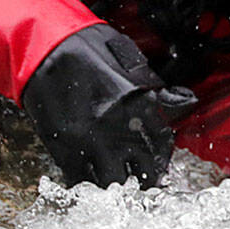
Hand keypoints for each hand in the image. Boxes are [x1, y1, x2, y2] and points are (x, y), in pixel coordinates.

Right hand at [20, 24, 197, 186]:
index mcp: (142, 103)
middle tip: (139, 173)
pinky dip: (86, 181)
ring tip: (114, 174)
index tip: (159, 159)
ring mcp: (92, 142)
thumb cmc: (87, 45)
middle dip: (145, 175)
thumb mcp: (131, 58)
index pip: (163, 143)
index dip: (163, 155)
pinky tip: (88, 172)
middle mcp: (120, 128)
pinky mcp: (64, 150)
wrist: (45, 46)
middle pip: (144, 171)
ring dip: (117, 181)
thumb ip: (157, 86)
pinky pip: (81, 182)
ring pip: (114, 183)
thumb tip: (184, 100)